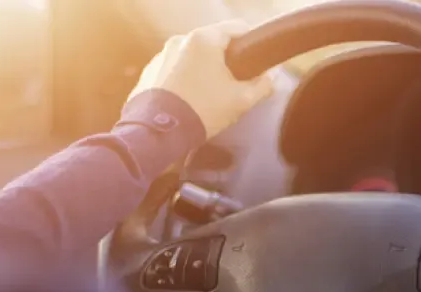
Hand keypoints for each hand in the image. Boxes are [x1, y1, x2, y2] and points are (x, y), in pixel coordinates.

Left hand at [129, 20, 273, 137]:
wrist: (158, 133)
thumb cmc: (203, 111)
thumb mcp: (241, 101)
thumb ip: (262, 85)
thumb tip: (270, 78)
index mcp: (204, 39)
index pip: (237, 28)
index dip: (252, 43)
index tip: (258, 61)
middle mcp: (180, 40)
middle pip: (213, 43)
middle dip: (226, 61)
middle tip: (235, 84)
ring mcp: (161, 55)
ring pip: (192, 57)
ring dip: (203, 70)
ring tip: (209, 97)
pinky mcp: (150, 72)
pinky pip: (174, 70)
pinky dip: (184, 80)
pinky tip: (189, 101)